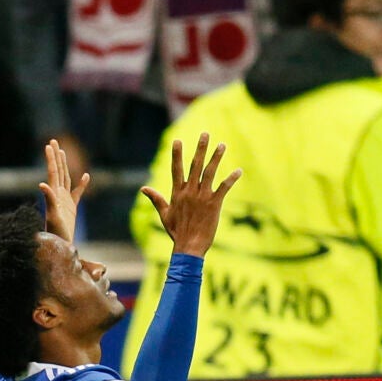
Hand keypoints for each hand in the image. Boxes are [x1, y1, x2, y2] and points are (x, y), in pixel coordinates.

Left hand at [37, 139, 88, 241]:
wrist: (60, 245)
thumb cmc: (56, 232)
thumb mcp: (52, 215)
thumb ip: (49, 199)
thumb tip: (42, 184)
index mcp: (54, 193)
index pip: (53, 172)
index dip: (51, 158)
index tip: (49, 145)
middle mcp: (58, 194)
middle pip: (58, 171)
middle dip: (56, 156)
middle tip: (53, 141)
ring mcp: (65, 200)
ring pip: (65, 178)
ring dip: (64, 165)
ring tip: (62, 152)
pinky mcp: (71, 208)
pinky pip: (77, 193)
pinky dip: (81, 184)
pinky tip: (86, 176)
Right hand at [139, 132, 239, 258]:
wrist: (189, 246)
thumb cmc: (176, 232)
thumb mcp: (164, 214)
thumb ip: (156, 199)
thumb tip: (143, 188)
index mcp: (177, 193)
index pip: (176, 169)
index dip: (177, 154)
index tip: (178, 140)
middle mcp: (190, 192)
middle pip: (195, 165)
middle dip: (200, 149)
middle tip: (205, 134)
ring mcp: (202, 197)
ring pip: (210, 173)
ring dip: (216, 158)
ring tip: (222, 145)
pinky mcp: (214, 204)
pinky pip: (224, 188)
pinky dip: (231, 179)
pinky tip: (239, 171)